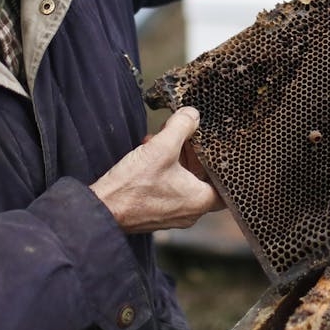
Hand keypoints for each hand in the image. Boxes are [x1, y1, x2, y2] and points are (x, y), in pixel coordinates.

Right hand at [91, 107, 223, 232]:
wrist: (103, 209)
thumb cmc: (133, 186)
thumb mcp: (161, 147)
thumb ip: (181, 126)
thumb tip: (192, 115)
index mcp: (199, 201)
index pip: (226, 186)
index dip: (222, 165)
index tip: (214, 149)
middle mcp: (189, 213)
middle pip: (201, 179)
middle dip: (192, 154)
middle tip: (184, 137)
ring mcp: (172, 215)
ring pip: (183, 182)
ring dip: (176, 160)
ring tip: (161, 140)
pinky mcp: (155, 212)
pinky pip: (168, 188)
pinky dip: (164, 170)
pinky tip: (149, 153)